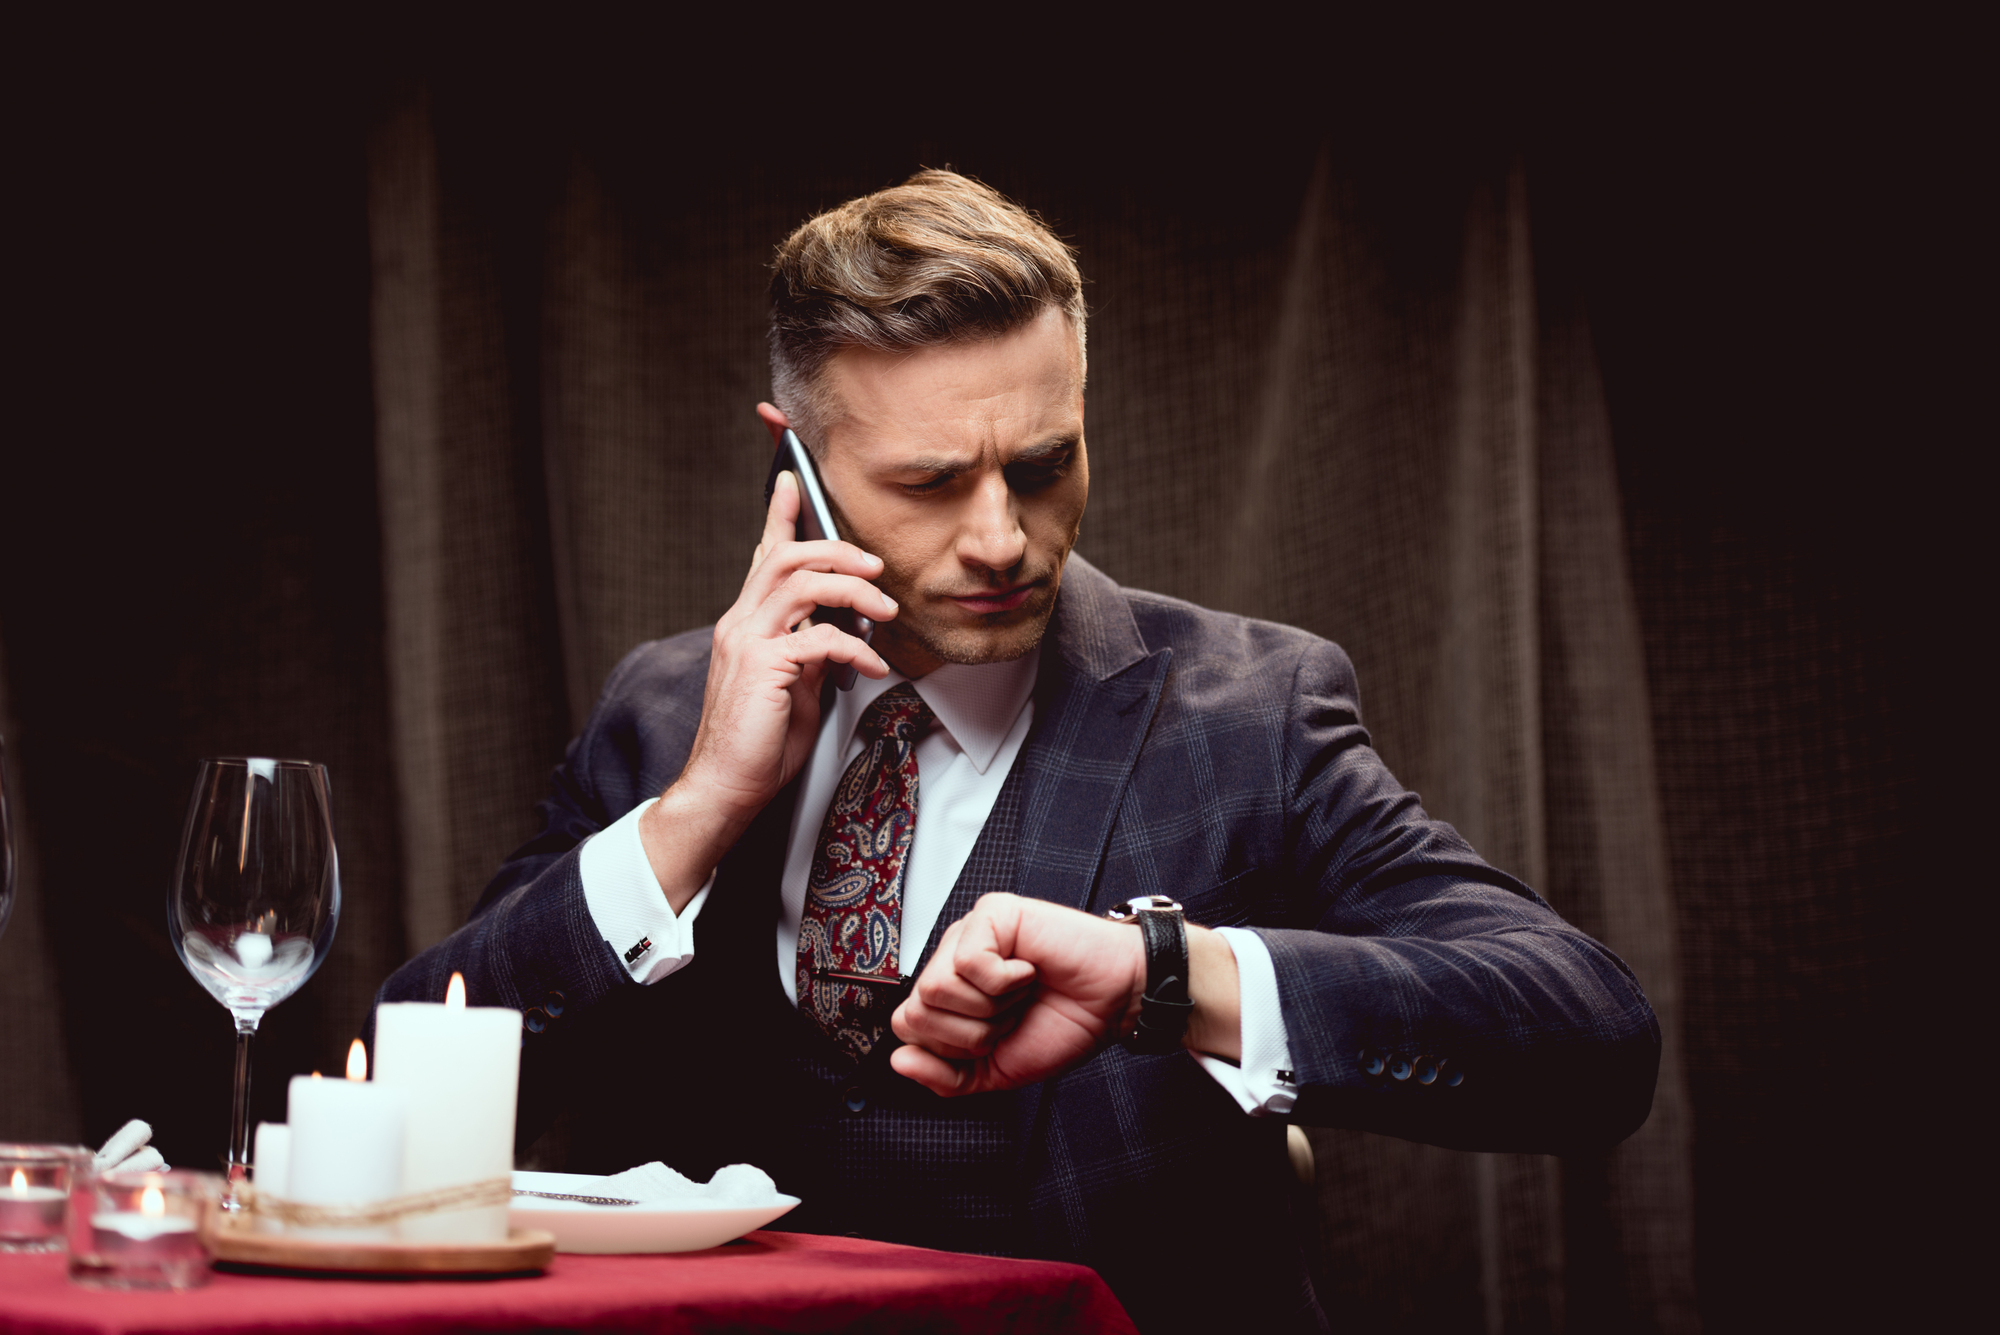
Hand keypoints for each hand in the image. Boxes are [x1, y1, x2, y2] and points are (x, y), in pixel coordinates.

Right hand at [638, 468, 897, 907]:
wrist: (725, 787)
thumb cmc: (759, 744)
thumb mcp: (795, 687)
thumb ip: (811, 652)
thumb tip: (841, 630)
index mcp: (745, 623)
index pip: (763, 556)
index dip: (779, 515)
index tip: (793, 479)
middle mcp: (740, 623)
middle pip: (787, 556)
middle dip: (838, 549)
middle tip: (876, 563)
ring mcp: (747, 642)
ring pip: (802, 583)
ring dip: (853, 588)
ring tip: (885, 609)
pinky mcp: (763, 667)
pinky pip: (820, 639)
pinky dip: (856, 646)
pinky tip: (873, 665)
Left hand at [889, 894, 1147, 1095]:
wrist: (1114, 1005)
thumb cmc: (1061, 1026)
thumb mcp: (995, 1071)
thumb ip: (944, 1078)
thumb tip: (898, 1062)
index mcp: (946, 993)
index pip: (906, 1027)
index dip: (952, 1048)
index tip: (995, 1038)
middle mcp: (950, 959)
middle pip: (916, 1011)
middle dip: (971, 1032)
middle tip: (1011, 1015)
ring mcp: (968, 932)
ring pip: (937, 988)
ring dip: (991, 1007)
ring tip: (1020, 992)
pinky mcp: (991, 913)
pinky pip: (969, 962)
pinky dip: (1005, 982)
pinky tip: (1028, 970)